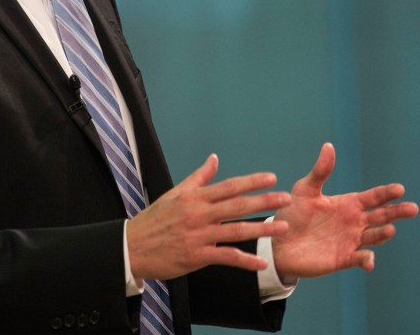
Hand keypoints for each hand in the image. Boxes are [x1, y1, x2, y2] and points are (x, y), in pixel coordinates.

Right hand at [127, 154, 290, 280]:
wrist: (132, 246)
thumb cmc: (155, 219)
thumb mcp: (175, 194)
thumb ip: (198, 177)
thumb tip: (214, 158)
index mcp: (194, 197)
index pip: (229, 186)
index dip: (252, 182)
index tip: (272, 178)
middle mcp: (199, 214)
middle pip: (237, 206)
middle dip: (264, 201)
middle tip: (286, 199)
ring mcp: (199, 235)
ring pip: (236, 230)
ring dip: (261, 229)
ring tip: (282, 228)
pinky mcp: (197, 256)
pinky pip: (226, 257)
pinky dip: (245, 260)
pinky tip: (262, 262)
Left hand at [272, 142, 418, 281]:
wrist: (280, 241)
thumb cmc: (293, 212)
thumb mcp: (305, 189)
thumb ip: (320, 171)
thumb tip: (329, 146)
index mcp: (348, 204)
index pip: (373, 197)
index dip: (387, 193)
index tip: (400, 189)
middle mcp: (354, 222)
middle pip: (381, 216)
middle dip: (397, 212)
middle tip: (413, 208)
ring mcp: (350, 241)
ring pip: (374, 237)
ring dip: (382, 234)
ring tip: (389, 229)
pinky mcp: (343, 258)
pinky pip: (358, 259)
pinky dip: (366, 260)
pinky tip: (368, 260)